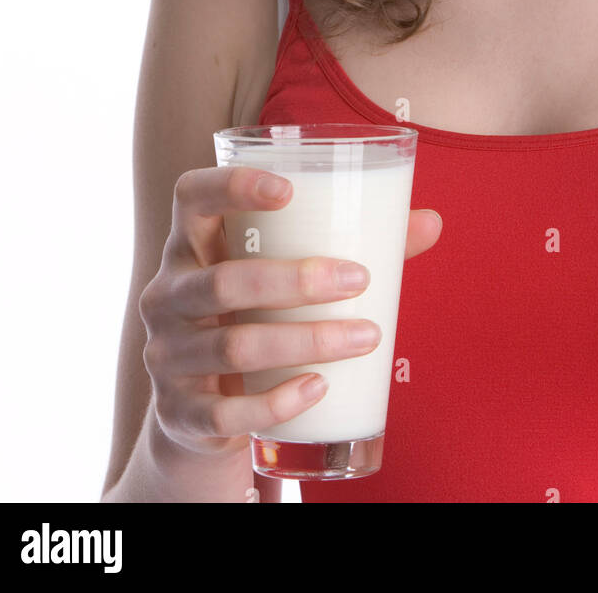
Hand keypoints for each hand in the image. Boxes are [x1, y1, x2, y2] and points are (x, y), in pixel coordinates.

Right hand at [139, 164, 441, 460]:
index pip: (190, 196)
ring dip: (307, 341)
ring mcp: (168, 356)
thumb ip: (350, 244)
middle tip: (358, 279)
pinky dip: (277, 401)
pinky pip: (226, 410)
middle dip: (297, 280)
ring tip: (366, 336)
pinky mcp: (180, 412)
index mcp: (189, 244)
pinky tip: (319, 387)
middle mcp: (166, 294)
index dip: (232, 186)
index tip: (289, 190)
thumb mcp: (281, 275)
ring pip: (234, 347)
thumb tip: (431, 222)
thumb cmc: (252, 314)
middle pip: (224, 281)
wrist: (198, 407)